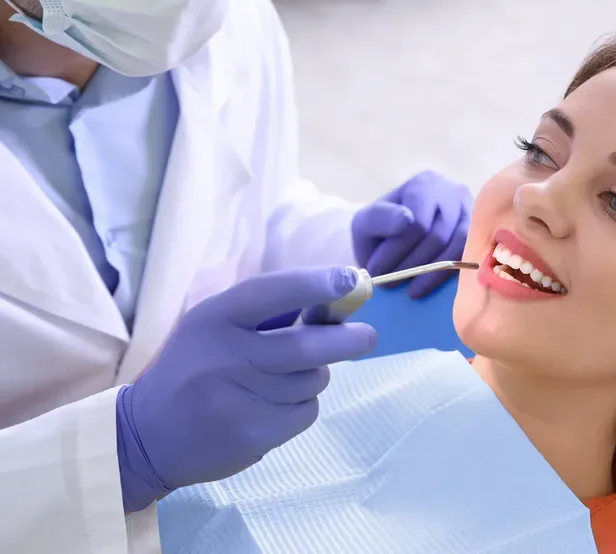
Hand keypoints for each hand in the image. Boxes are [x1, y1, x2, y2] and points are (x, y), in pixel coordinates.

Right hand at [115, 268, 376, 511]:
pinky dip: (302, 405)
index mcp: (212, 319)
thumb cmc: (194, 368)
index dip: (315, 283)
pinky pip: (307, 411)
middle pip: (307, 345)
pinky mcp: (254, 434)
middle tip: (368, 336)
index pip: (271, 292)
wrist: (147, 435)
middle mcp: (224, 356)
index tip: (352, 279)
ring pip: (313, 380)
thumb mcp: (214, 327)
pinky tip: (274, 406)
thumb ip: (267, 313)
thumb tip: (337, 298)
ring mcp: (239, 399)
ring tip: (286, 377)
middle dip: (349, 339)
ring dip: (315, 375)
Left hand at [352, 170, 471, 297]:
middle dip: (411, 264)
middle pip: (437, 235)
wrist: (395, 235)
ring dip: (429, 272)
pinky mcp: (478, 235)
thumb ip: (379, 218)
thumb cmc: (382, 228)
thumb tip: (406, 220)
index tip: (377, 269)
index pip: (418, 221)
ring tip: (409, 288)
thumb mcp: (367, 221)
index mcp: (425, 184)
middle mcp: (454, 193)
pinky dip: (446, 274)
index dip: (396, 250)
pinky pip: (467, 257)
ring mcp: (471, 215)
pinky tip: (427, 284)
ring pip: (456, 247)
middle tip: (391, 282)